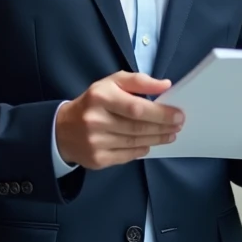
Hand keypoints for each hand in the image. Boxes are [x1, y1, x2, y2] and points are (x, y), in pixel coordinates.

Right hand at [55, 71, 183, 170]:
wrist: (62, 129)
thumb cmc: (94, 102)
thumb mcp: (112, 83)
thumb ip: (139, 81)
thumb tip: (165, 85)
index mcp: (100, 97)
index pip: (136, 108)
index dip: (160, 113)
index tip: (178, 114)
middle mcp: (96, 120)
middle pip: (138, 127)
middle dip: (163, 127)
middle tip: (178, 125)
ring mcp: (95, 142)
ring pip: (135, 143)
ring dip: (157, 139)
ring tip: (170, 135)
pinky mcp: (96, 159)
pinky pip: (127, 156)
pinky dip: (141, 150)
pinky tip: (150, 144)